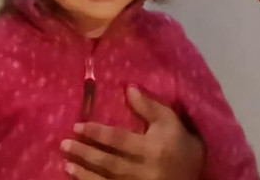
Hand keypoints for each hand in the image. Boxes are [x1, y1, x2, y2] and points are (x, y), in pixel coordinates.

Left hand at [64, 87, 204, 179]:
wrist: (194, 176)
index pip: (120, 140)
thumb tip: (128, 88)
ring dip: (85, 173)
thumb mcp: (171, 122)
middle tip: (65, 144)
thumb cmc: (181, 145)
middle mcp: (144, 169)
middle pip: (110, 162)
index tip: (78, 126)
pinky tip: (78, 179)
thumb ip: (150, 107)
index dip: (98, 134)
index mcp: (153, 147)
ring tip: (67, 164)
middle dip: (86, 153)